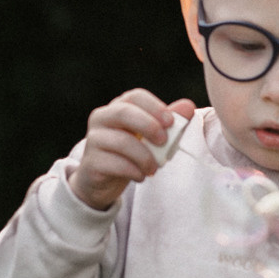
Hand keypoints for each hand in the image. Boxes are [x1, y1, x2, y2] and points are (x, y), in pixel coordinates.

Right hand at [70, 89, 195, 212]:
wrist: (102, 180)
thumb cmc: (130, 152)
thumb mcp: (150, 137)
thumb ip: (167, 122)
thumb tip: (188, 107)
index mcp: (117, 108)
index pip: (135, 96)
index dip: (154, 107)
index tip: (171, 122)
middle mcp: (101, 119)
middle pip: (123, 112)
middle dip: (148, 125)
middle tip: (164, 141)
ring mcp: (93, 141)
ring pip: (121, 141)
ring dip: (144, 156)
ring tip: (154, 168)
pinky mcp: (90, 163)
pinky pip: (115, 164)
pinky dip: (134, 171)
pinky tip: (141, 176)